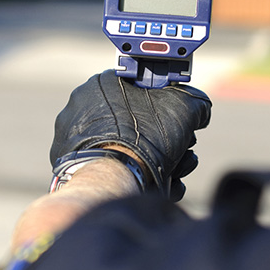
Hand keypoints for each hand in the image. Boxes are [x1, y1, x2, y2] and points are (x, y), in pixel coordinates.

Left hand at [51, 70, 211, 200]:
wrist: (115, 180)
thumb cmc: (146, 138)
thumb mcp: (185, 108)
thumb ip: (195, 102)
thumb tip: (201, 111)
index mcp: (102, 84)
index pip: (141, 88)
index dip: (167, 107)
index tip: (182, 126)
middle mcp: (80, 106)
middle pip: (135, 122)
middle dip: (164, 139)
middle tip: (180, 152)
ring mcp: (71, 137)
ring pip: (123, 147)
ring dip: (153, 161)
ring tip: (172, 174)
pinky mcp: (69, 166)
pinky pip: (106, 166)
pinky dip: (129, 175)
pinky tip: (152, 185)